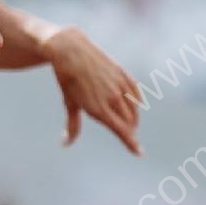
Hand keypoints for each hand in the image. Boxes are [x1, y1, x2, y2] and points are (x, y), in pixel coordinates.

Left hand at [47, 27, 142, 155]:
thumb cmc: (68, 80)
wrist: (72, 51)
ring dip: (133, 119)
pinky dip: (136, 102)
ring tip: (130, 123)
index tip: (140, 153)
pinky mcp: (123, 74)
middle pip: (129, 123)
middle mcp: (112, 98)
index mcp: (98, 109)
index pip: (121, 131)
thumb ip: (72, 126)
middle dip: (130, 131)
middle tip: (128, 136)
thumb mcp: (70, 104)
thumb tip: (65, 144)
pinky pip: (135, 93)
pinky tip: (135, 106)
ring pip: (134, 109)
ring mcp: (119, 85)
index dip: (131, 143)